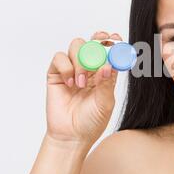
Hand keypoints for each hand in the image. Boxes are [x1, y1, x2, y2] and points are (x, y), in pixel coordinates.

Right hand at [45, 31, 120, 145]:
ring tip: (82, 83)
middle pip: (92, 43)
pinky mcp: (56, 74)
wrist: (71, 136)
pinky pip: (59, 58)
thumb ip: (107, 83)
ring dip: (81, 60)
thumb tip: (108, 65)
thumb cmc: (92, 121)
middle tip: (101, 41)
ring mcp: (72, 70)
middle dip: (97, 40)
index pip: (109, 52)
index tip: (116, 37)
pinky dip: (66, 67)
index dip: (113, 42)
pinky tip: (70, 83)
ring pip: (76, 46)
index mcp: (104, 73)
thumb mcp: (105, 103)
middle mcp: (89, 69)